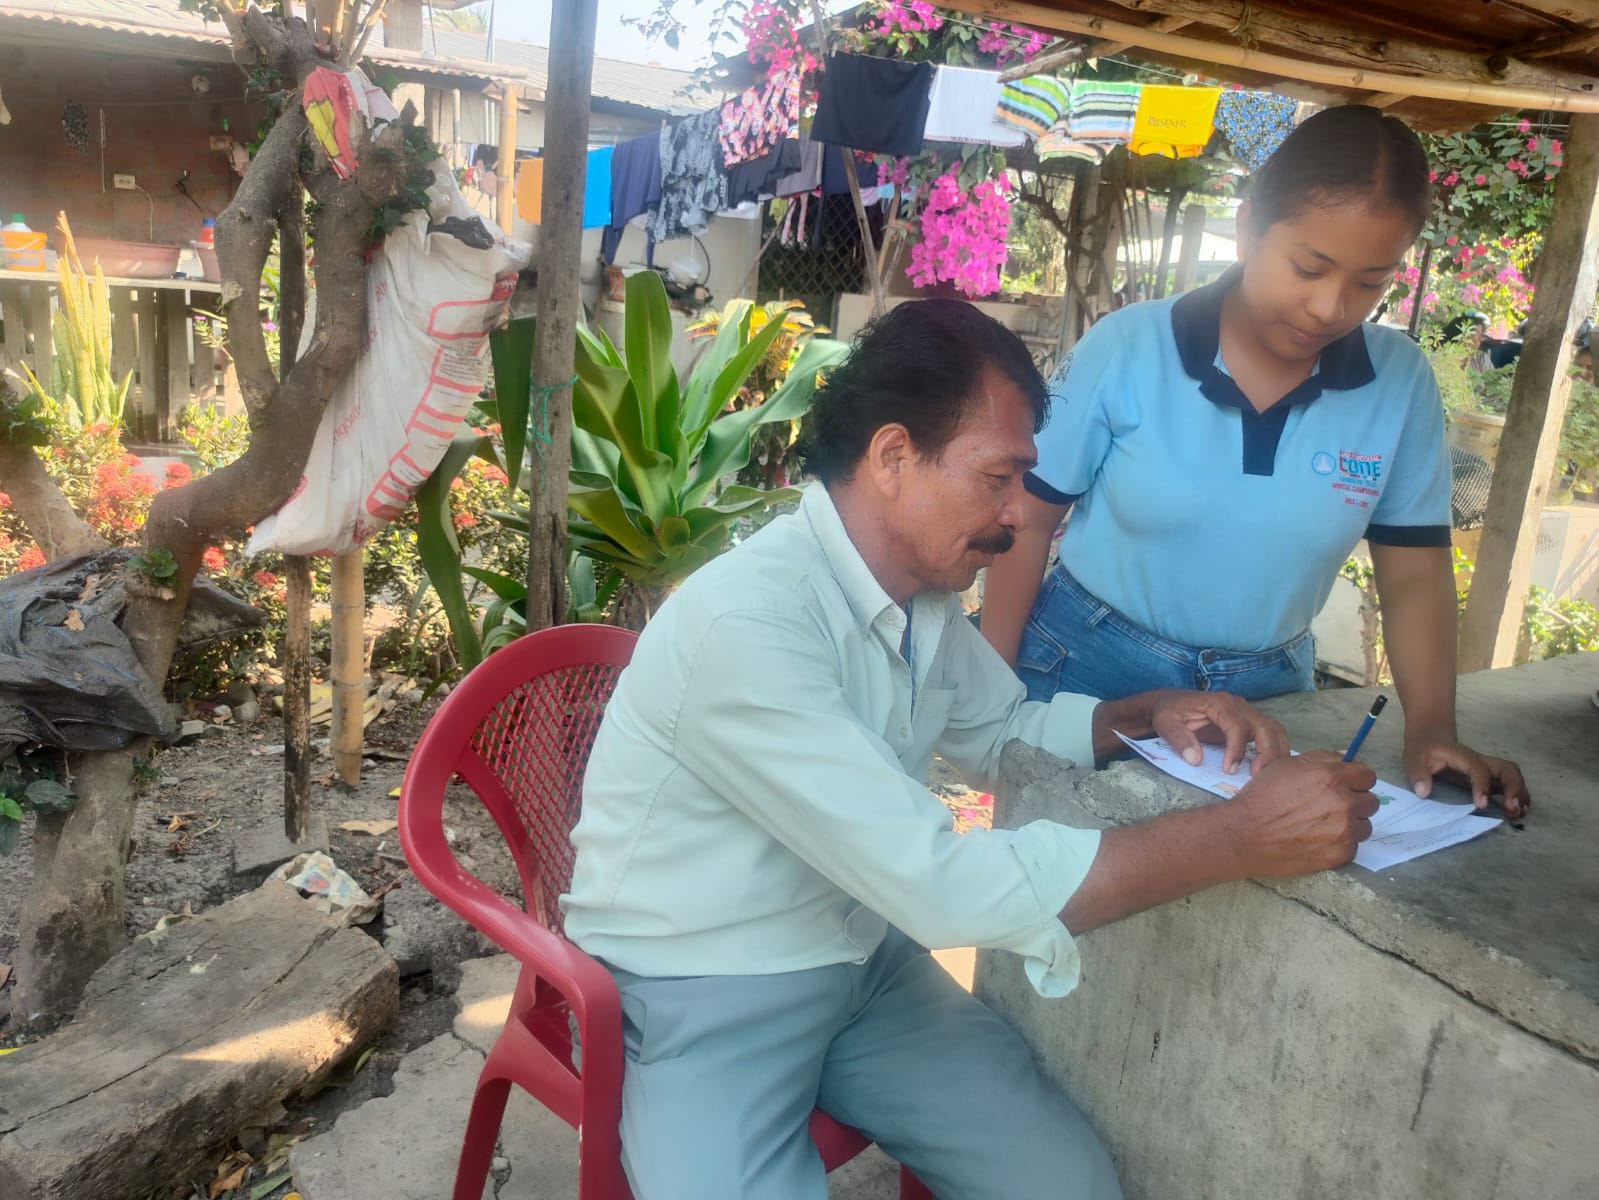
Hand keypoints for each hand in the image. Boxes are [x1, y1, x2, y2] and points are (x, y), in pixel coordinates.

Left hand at [1145, 689, 1289, 774]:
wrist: (1170, 703)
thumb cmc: (1168, 712)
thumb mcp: (1165, 722)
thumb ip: (1178, 739)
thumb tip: (1195, 759)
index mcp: (1220, 703)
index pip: (1238, 726)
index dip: (1237, 750)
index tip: (1229, 770)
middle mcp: (1238, 705)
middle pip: (1266, 727)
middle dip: (1267, 753)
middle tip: (1257, 778)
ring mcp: (1246, 713)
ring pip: (1274, 730)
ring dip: (1276, 753)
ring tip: (1266, 776)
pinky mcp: (1247, 724)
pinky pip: (1270, 735)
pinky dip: (1273, 751)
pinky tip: (1266, 770)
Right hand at [1231, 751, 1379, 875]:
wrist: (1245, 834)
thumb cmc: (1263, 797)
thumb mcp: (1286, 765)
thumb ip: (1322, 759)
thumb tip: (1346, 758)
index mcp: (1331, 777)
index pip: (1368, 776)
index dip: (1356, 779)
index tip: (1347, 784)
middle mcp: (1343, 803)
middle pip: (1370, 801)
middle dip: (1355, 801)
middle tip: (1331, 806)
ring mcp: (1344, 831)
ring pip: (1365, 825)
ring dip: (1351, 824)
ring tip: (1324, 825)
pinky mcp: (1341, 854)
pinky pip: (1354, 846)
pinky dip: (1341, 843)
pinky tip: (1318, 839)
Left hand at [1403, 730, 1530, 818]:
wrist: (1431, 738)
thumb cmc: (1423, 749)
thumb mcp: (1413, 758)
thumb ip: (1417, 773)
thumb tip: (1423, 792)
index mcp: (1463, 757)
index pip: (1479, 769)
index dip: (1482, 786)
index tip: (1481, 805)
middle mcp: (1481, 762)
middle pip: (1507, 769)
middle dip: (1514, 789)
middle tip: (1512, 810)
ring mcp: (1487, 770)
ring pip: (1512, 776)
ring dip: (1519, 794)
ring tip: (1517, 814)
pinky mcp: (1489, 778)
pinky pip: (1509, 785)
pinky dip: (1516, 797)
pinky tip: (1516, 812)